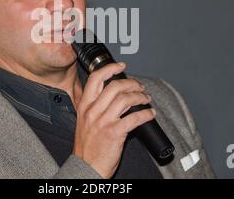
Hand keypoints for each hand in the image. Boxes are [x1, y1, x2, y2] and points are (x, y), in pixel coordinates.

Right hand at [72, 62, 155, 177]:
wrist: (85, 167)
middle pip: (115, 86)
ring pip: (126, 99)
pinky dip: (146, 114)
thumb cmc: (86, 147)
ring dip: (140, 97)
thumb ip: (93, 106)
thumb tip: (110, 94)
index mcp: (84, 106)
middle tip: (139, 86)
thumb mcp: (83, 121)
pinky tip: (150, 114)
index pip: (95, 79)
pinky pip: (134, 117)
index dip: (110, 68)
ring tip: (146, 99)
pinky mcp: (115, 132)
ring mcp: (103, 121)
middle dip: (132, 84)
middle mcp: (93, 111)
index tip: (121, 66)